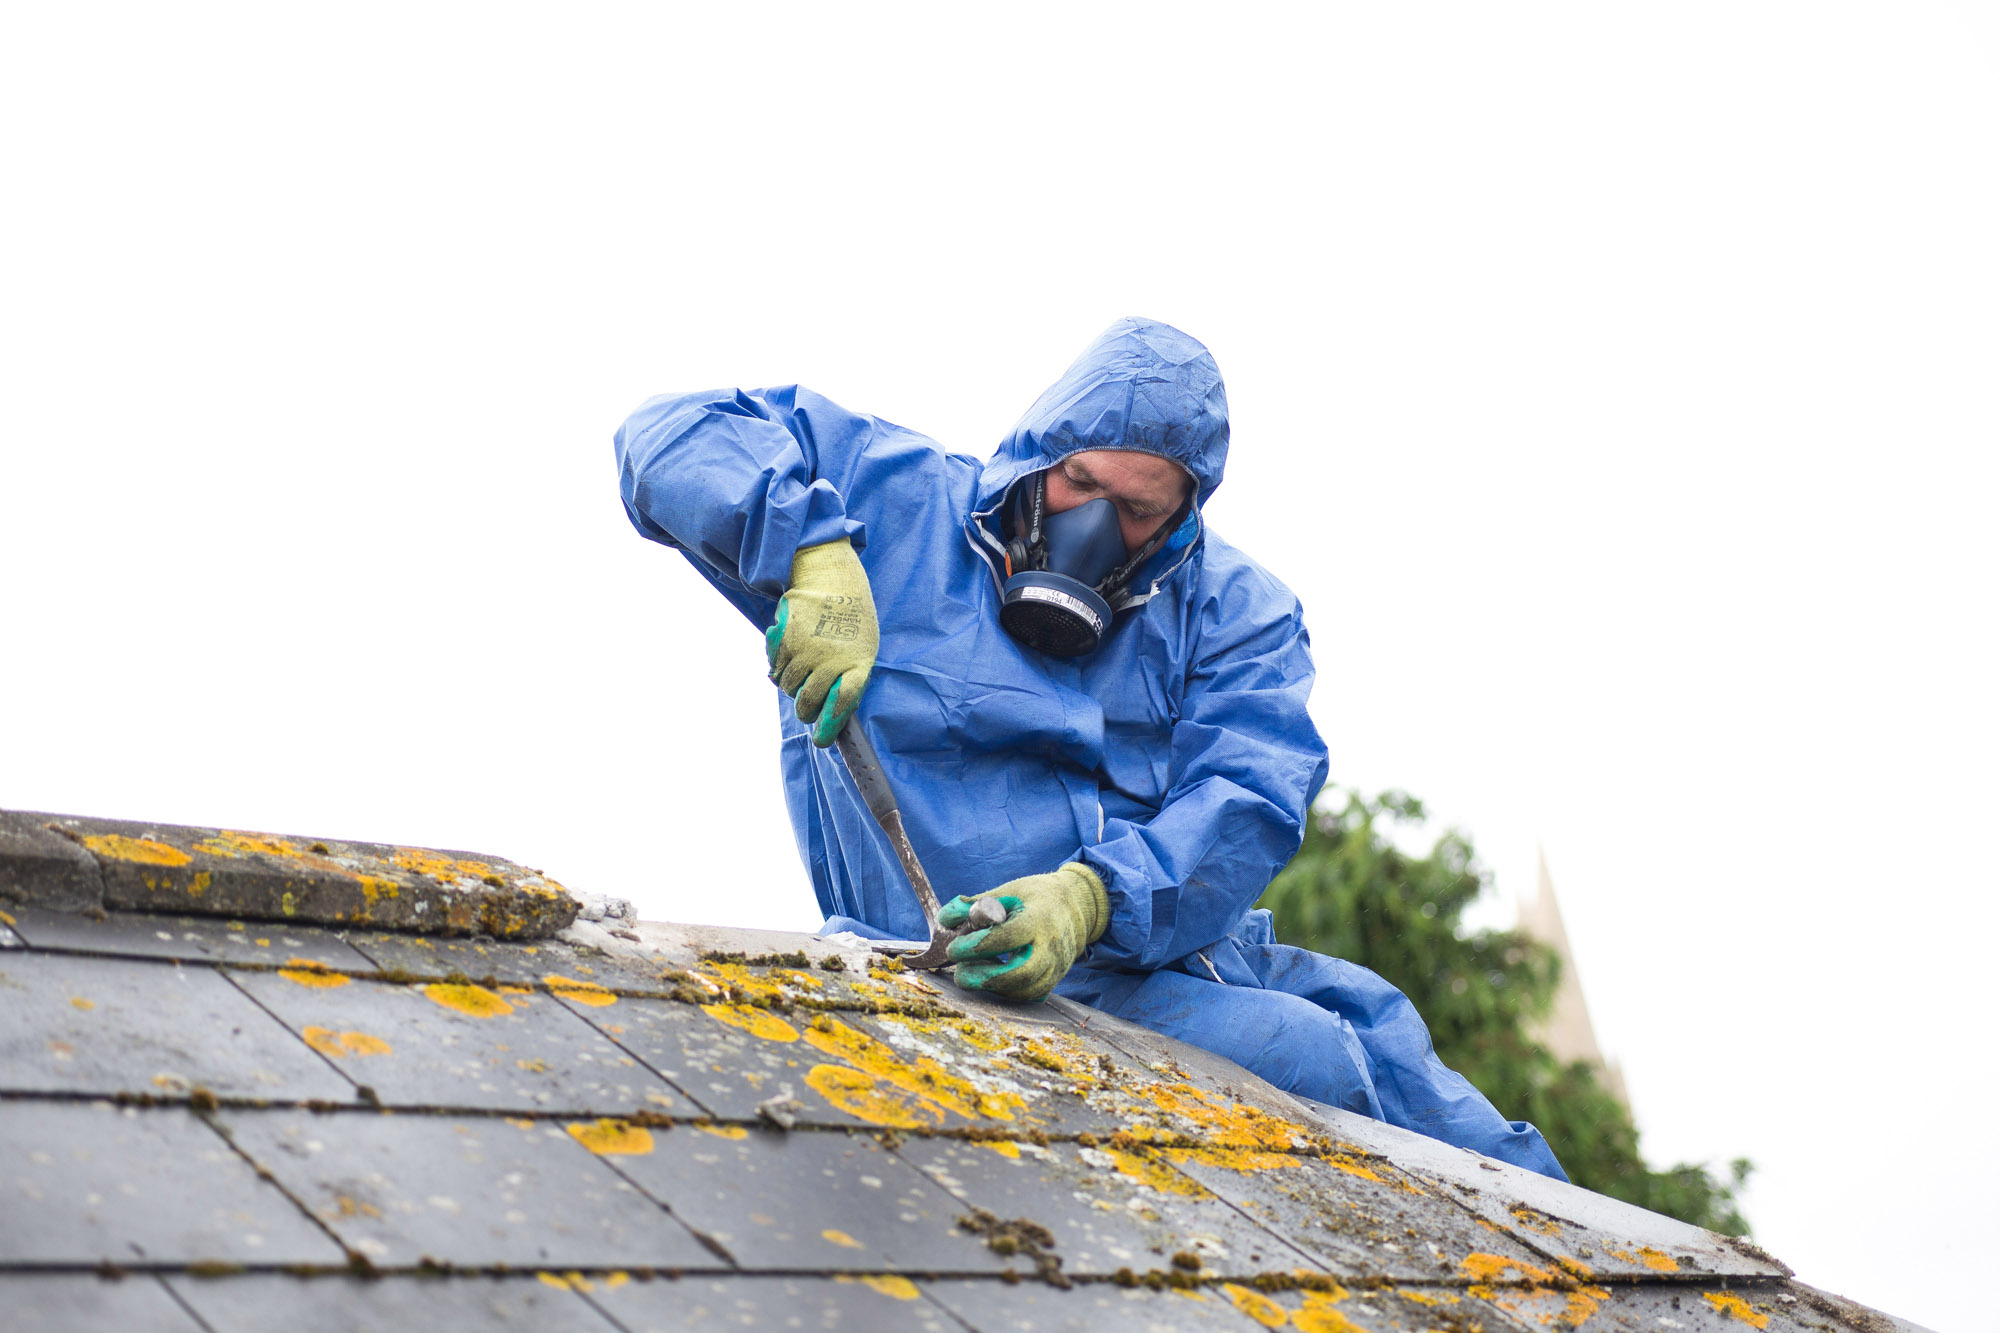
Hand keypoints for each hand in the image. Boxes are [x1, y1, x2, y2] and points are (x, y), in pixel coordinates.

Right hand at [767, 538, 877, 744]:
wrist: (832, 579)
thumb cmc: (852, 621)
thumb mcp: (863, 649)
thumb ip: (850, 679)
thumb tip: (831, 712)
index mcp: (857, 664)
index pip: (840, 704)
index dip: (828, 726)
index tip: (821, 742)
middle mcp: (830, 659)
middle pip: (808, 701)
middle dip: (806, 712)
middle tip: (807, 712)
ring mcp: (805, 649)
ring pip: (789, 687)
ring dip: (792, 688)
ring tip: (802, 675)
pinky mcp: (784, 639)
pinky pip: (776, 668)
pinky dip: (779, 669)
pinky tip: (791, 656)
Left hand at [941, 863, 1109, 1002]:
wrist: (1073, 908)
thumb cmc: (1034, 898)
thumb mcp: (1007, 892)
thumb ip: (975, 906)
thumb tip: (945, 919)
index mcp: (1039, 918)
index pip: (1008, 937)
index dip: (977, 946)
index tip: (954, 948)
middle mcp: (1051, 946)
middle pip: (1022, 973)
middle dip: (986, 978)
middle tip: (961, 974)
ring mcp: (1056, 966)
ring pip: (1026, 989)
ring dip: (994, 988)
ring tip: (972, 976)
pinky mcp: (1054, 979)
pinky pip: (1030, 995)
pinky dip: (1007, 992)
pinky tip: (990, 981)